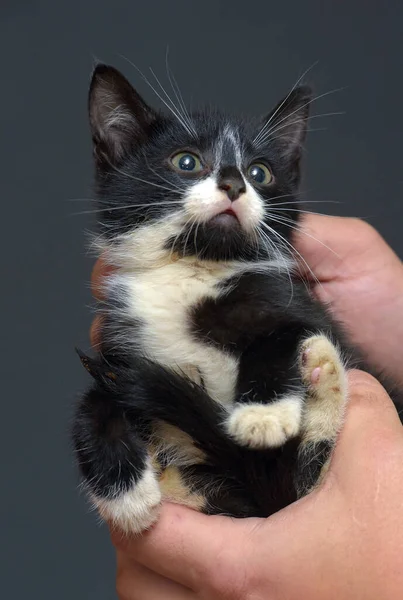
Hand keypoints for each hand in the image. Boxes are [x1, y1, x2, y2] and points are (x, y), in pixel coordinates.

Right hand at [91, 216, 402, 384]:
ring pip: (171, 329)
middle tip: (109, 285)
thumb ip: (290, 225)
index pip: (196, 246)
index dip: (155, 242)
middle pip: (172, 285)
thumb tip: (228, 209)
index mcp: (257, 264)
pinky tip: (131, 365)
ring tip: (110, 326)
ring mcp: (235, 344)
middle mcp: (239, 302)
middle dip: (130, 281)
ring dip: (132, 323)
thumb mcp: (347, 249)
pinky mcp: (237, 383)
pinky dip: (154, 367)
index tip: (123, 250)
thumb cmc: (392, 311)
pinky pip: (189, 373)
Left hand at [112, 371, 402, 599]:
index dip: (123, 492)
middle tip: (151, 494)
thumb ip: (350, 402)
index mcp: (242, 572)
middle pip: (136, 586)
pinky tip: (217, 563)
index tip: (128, 463)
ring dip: (155, 574)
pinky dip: (186, 594)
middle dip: (131, 537)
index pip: (145, 533)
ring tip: (177, 530)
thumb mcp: (381, 464)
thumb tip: (327, 372)